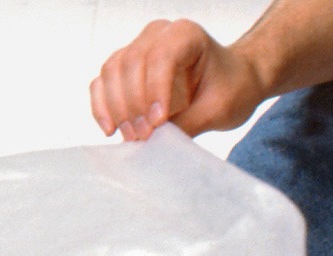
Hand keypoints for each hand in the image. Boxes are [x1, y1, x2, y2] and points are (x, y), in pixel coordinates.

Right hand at [89, 19, 266, 140]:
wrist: (231, 84)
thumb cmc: (230, 89)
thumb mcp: (218, 109)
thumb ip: (187, 123)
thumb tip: (153, 143)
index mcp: (186, 34)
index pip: (161, 56)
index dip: (154, 90)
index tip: (158, 122)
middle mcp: (157, 34)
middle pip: (130, 63)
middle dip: (133, 105)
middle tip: (143, 137)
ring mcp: (137, 48)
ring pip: (112, 72)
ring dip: (116, 108)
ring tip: (131, 137)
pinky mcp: (125, 68)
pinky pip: (102, 83)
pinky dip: (102, 106)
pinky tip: (110, 129)